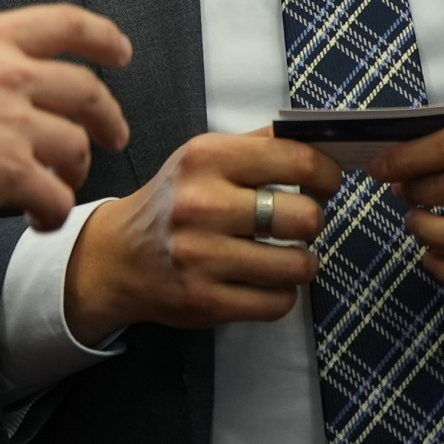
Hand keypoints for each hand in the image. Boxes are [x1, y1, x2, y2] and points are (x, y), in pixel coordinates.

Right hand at [0, 0, 132, 231]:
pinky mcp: (10, 174)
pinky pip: (55, 197)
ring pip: (74, 147)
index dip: (101, 35)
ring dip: (75, 169)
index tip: (121, 51)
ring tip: (62, 185)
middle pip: (86, 91)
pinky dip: (54, 212)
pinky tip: (39, 221)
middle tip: (114, 135)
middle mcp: (10, 76)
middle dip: (108, 115)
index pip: (62, 24)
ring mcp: (14, 125)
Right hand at [62, 129, 341, 341]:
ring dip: (302, 263)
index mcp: (206, 158)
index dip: (326, 175)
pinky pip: (278, 302)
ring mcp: (202, 256)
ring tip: (286, 256)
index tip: (326, 184)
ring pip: (298, 265)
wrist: (117, 256)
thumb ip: (259, 145)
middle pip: (306, 217)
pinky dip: (280, 293)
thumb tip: (323, 140)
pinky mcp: (206, 300)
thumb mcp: (202, 157)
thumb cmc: (172, 203)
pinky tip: (264, 280)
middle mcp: (202, 204)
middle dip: (313, 222)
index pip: (297, 161)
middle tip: (298, 223)